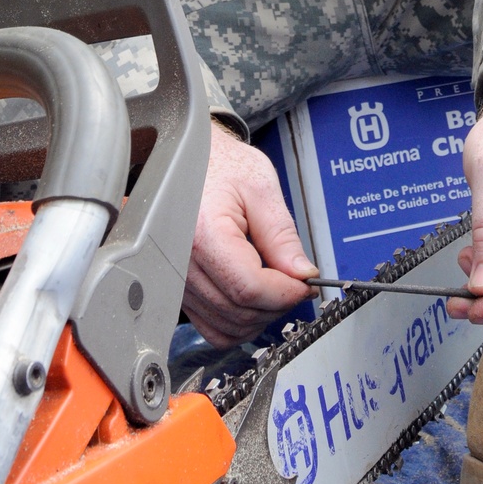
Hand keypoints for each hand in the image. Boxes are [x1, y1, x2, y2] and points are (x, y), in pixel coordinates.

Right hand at [183, 120, 315, 346]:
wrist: (186, 157)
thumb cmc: (218, 163)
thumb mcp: (260, 188)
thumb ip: (282, 236)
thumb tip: (303, 275)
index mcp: (203, 232)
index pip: (249, 288)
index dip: (285, 292)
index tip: (306, 282)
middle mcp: (181, 261)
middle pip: (238, 312)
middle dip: (277, 304)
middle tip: (296, 281)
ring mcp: (176, 278)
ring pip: (225, 327)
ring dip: (259, 315)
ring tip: (275, 285)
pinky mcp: (178, 288)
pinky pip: (210, 326)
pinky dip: (238, 321)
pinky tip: (254, 296)